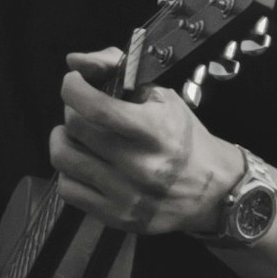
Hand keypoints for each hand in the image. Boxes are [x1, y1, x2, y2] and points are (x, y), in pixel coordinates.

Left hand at [50, 49, 240, 239]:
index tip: (73, 81)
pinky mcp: (116, 217)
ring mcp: (126, 194)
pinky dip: (69, 171)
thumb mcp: (163, 97)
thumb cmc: (184, 138)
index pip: (97, 107)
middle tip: (82, 110)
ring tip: (77, 136)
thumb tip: (75, 61)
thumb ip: (119, 70)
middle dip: (72, 111)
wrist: (213, 190)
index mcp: (155, 130)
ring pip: (64, 158)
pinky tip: (84, 164)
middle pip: (76, 128)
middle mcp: (140, 165)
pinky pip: (68, 189)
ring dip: (64, 139)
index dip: (73, 88)